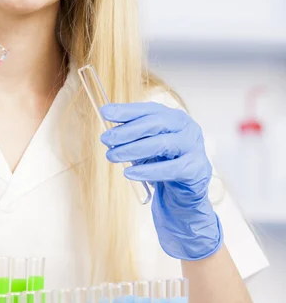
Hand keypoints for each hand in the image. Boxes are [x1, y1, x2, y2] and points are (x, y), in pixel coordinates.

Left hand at [100, 101, 222, 260]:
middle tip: (106, 139)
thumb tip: (110, 130)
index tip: (105, 112)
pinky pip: (169, 169)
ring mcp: (194, 147)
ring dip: (133, 149)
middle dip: (127, 131)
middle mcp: (187, 128)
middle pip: (156, 124)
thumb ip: (133, 136)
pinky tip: (130, 173)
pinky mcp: (196, 169)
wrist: (185, 192)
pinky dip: (147, 171)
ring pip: (162, 144)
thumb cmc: (165, 163)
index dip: (127, 111)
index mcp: (174, 118)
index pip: (150, 110)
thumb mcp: (147, 146)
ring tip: (112, 156)